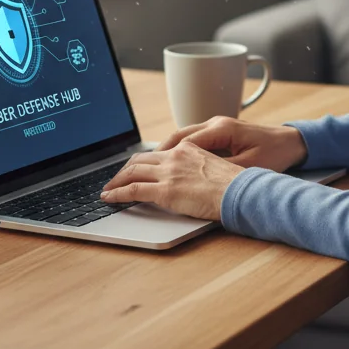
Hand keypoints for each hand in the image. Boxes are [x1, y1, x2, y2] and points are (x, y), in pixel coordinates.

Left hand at [100, 141, 242, 220]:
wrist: (240, 192)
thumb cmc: (235, 185)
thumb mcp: (216, 168)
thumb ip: (199, 169)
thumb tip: (192, 180)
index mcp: (189, 149)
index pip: (158, 152)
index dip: (143, 161)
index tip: (136, 168)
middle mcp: (175, 156)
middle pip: (140, 159)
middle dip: (125, 169)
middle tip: (116, 179)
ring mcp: (169, 173)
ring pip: (132, 172)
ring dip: (116, 181)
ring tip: (108, 189)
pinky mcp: (165, 191)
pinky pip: (132, 191)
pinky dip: (117, 194)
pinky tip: (109, 198)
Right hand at [155, 115, 308, 172]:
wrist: (294, 142)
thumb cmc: (275, 153)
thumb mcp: (250, 167)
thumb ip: (223, 172)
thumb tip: (198, 182)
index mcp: (221, 129)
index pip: (184, 142)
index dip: (164, 157)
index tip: (147, 170)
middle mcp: (215, 123)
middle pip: (177, 137)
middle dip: (156, 154)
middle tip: (135, 170)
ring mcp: (217, 127)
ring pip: (182, 137)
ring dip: (165, 152)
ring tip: (147, 168)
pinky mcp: (220, 133)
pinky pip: (192, 141)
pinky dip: (178, 151)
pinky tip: (171, 164)